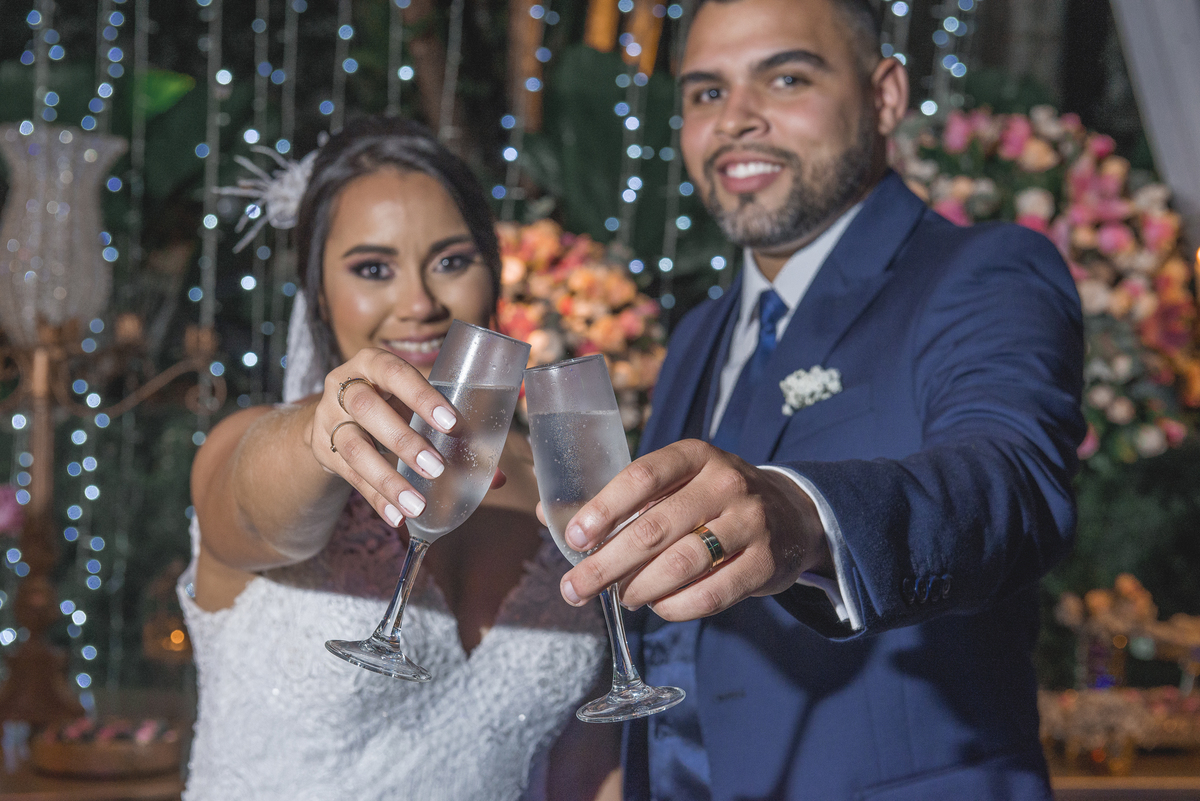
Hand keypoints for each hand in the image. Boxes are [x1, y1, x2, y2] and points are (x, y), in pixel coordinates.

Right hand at [311, 348, 503, 528]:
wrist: (336, 417)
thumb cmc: (391, 404)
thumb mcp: (413, 403)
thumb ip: (454, 431)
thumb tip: (497, 476)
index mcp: (373, 363)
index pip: (395, 373)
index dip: (422, 396)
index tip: (451, 424)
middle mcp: (344, 385)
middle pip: (367, 408)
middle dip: (404, 440)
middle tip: (437, 468)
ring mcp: (329, 418)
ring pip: (354, 447)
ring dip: (387, 478)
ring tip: (417, 505)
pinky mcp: (323, 449)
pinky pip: (348, 476)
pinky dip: (375, 498)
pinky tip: (396, 517)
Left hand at [556, 439, 827, 620]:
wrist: (791, 516)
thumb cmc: (713, 499)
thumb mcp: (676, 483)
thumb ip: (620, 499)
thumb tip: (549, 516)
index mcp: (695, 455)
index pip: (642, 477)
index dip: (603, 508)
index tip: (573, 539)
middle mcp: (725, 482)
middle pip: (655, 528)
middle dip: (606, 564)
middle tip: (574, 589)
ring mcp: (750, 521)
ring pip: (682, 563)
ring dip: (639, 588)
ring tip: (618, 598)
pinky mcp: (765, 562)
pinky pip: (712, 593)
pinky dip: (676, 607)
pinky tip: (656, 608)